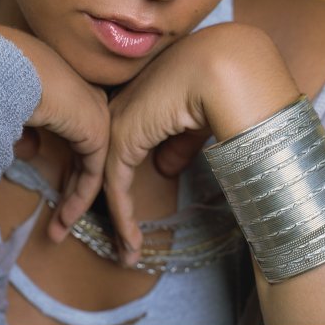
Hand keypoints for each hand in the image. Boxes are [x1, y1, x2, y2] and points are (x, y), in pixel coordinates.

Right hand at [0, 24, 109, 242]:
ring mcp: (97, 115)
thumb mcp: (13, 110)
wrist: (5, 66)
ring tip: (58, 231)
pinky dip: (79, 199)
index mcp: (71, 92)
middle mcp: (88, 102)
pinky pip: (93, 174)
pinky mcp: (98, 132)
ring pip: (90, 167)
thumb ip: (26, 131)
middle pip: (85, 154)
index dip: (64, 164)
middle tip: (58, 219)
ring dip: (74, 201)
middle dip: (71, 189)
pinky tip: (65, 218)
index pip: (74, 133)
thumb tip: (29, 151)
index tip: (50, 189)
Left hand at [105, 23, 298, 264]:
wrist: (222, 69)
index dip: (119, 177)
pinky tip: (131, 243)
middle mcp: (119, 111)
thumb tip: (166, 169)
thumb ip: (177, 145)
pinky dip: (123, 219)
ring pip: (106, 182)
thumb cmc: (217, 87)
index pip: (119, 145)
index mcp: (137, 100)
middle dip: (102, 201)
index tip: (128, 207)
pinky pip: (116, 188)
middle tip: (110, 238)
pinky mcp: (120, 140)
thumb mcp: (193, 123)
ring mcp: (117, 124)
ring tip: (126, 255)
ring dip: (117, 222)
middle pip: (103, 164)